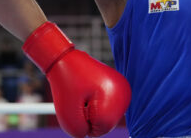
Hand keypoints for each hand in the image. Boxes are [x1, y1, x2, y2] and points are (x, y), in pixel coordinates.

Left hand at [23, 22, 130, 136]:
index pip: (102, 128)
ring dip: (94, 112)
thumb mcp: (66, 112)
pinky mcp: (121, 89)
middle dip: (90, 116)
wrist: (66, 60)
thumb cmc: (65, 82)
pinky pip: (109, 110)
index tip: (79, 100)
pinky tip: (91, 92)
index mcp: (113, 94)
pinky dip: (99, 106)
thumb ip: (78, 131)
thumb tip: (89, 133)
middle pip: (107, 123)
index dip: (86, 120)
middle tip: (81, 97)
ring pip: (108, 117)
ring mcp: (124, 89)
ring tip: (85, 93)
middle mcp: (124, 91)